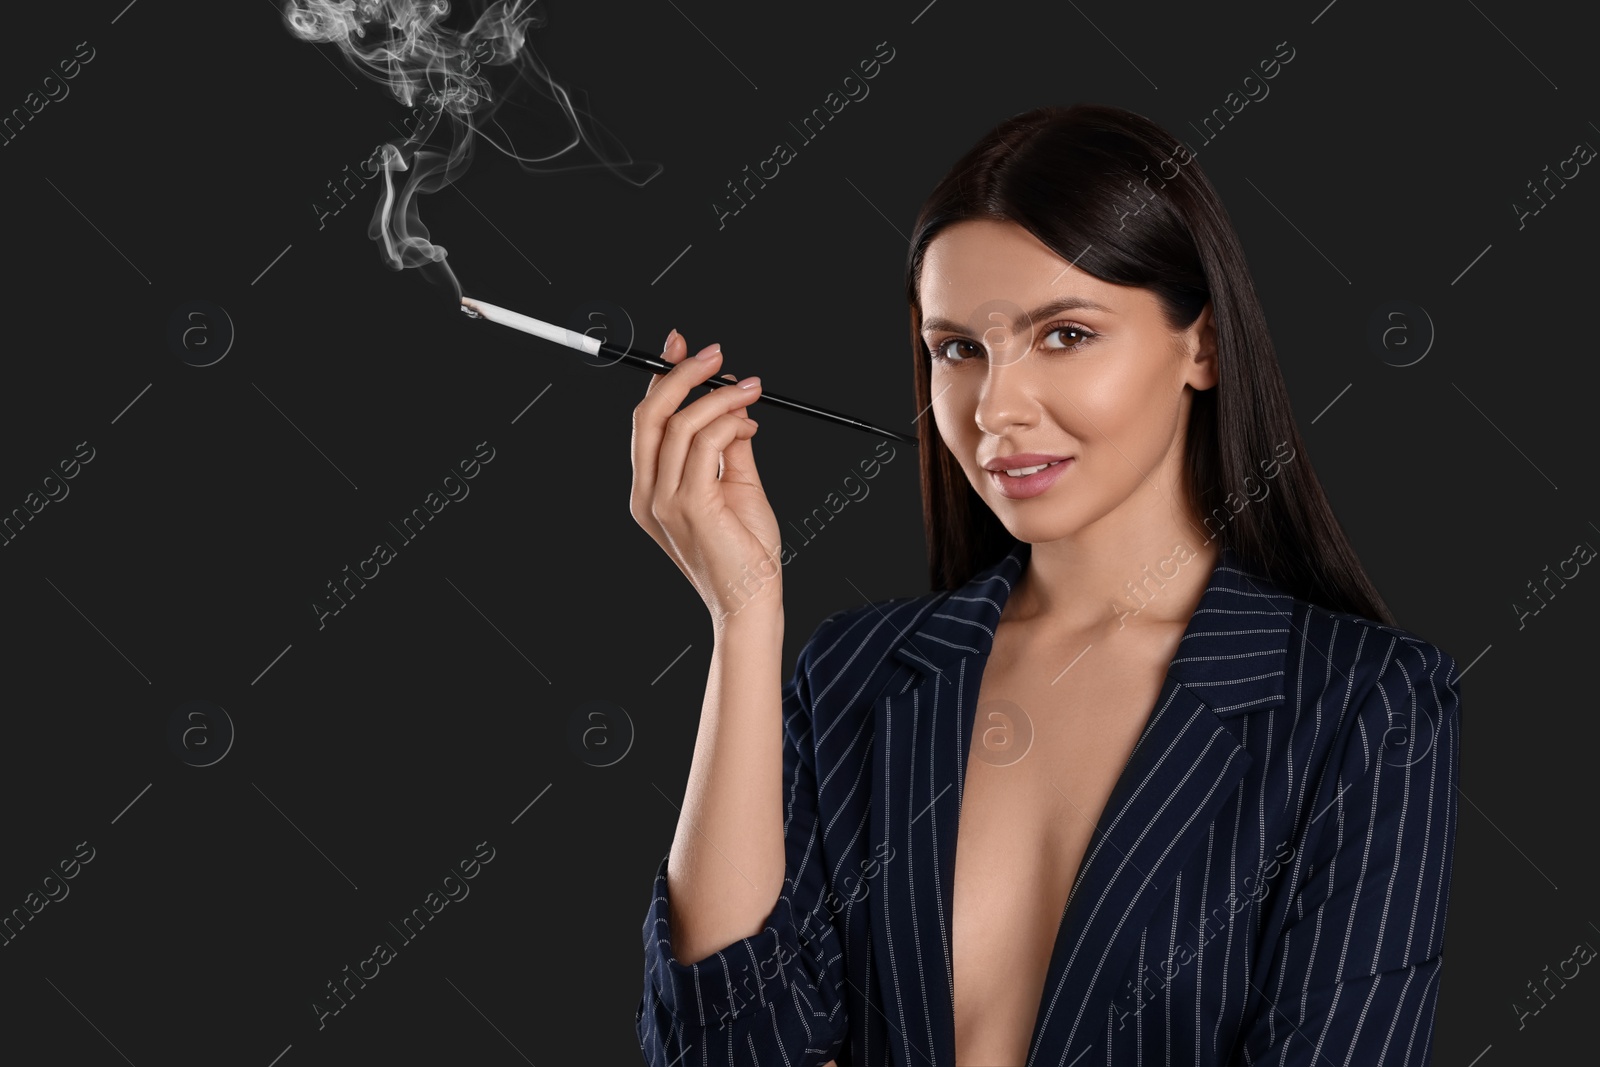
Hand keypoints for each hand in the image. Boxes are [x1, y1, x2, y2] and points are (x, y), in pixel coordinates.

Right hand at [630, 330, 782, 623]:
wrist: (752, 601)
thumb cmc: (745, 553)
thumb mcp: (735, 486)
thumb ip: (726, 446)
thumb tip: (731, 407)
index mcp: (651, 490)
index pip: (648, 422)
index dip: (662, 377)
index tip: (683, 346)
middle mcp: (649, 494)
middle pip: (650, 415)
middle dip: (682, 374)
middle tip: (716, 355)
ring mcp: (665, 501)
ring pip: (681, 423)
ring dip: (719, 396)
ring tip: (750, 392)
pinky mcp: (690, 505)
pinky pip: (705, 443)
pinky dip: (729, 422)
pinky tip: (749, 425)